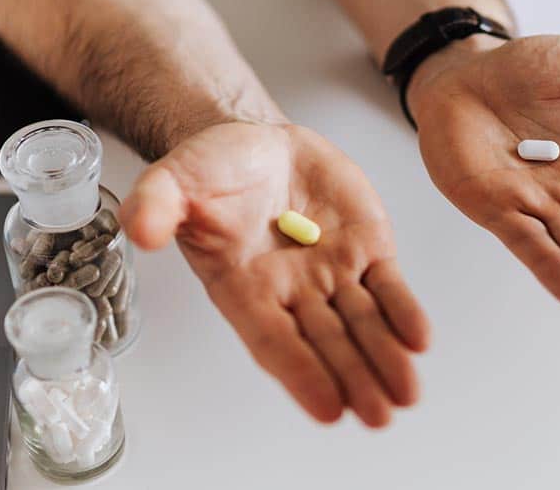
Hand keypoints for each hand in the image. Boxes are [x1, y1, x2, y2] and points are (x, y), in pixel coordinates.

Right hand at [119, 122, 429, 427]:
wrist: (259, 144)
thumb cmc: (215, 171)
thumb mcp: (176, 178)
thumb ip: (159, 204)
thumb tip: (140, 229)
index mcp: (243, 288)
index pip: (273, 340)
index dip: (301, 373)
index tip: (328, 409)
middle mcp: (292, 291)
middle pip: (326, 343)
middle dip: (353, 378)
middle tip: (378, 416)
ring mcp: (333, 272)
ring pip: (363, 323)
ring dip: (385, 358)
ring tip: (406, 394)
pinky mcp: (366, 248)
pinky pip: (388, 286)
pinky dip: (404, 312)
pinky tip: (419, 339)